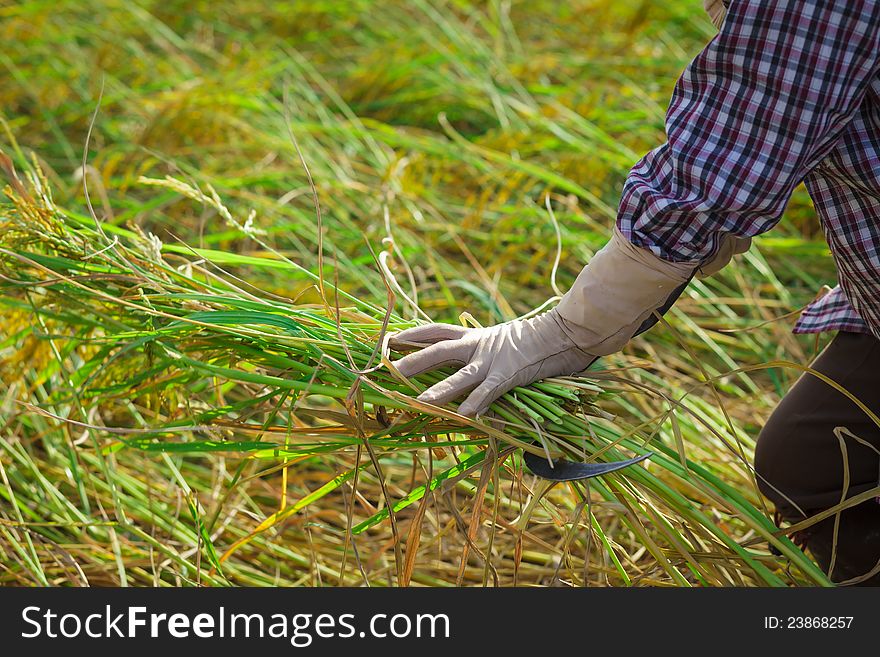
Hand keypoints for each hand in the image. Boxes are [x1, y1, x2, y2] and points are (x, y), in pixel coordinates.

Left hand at [388, 309, 595, 417]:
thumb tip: (467, 361)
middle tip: (388, 368)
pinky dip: (477, 402)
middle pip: (438, 350)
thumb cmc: (535, 338)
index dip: (413, 334)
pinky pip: (489, 391)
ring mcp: (492, 360)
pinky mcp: (509, 374)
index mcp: (475, 335)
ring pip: (460, 374)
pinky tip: (465, 416)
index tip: (390, 337)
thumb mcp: (502, 340)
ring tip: (420, 402)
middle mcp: (478, 344)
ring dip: (439, 389)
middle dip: (412, 360)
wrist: (563, 332)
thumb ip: (483, 349)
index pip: (437, 331)